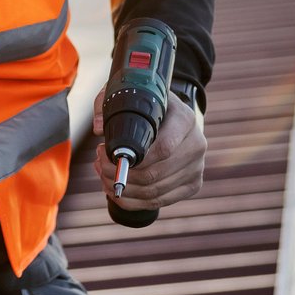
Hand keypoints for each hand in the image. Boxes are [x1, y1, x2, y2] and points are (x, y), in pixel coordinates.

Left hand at [92, 88, 205, 210]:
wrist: (175, 117)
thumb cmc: (148, 105)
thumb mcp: (130, 93)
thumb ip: (109, 103)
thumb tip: (98, 129)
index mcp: (185, 119)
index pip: (164, 148)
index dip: (135, 158)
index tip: (108, 152)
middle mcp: (197, 144)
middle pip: (155, 173)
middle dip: (121, 174)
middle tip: (100, 163)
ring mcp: (196, 167)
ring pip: (154, 191)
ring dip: (123, 188)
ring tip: (103, 175)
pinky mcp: (192, 185)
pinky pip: (159, 201)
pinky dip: (133, 201)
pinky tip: (116, 191)